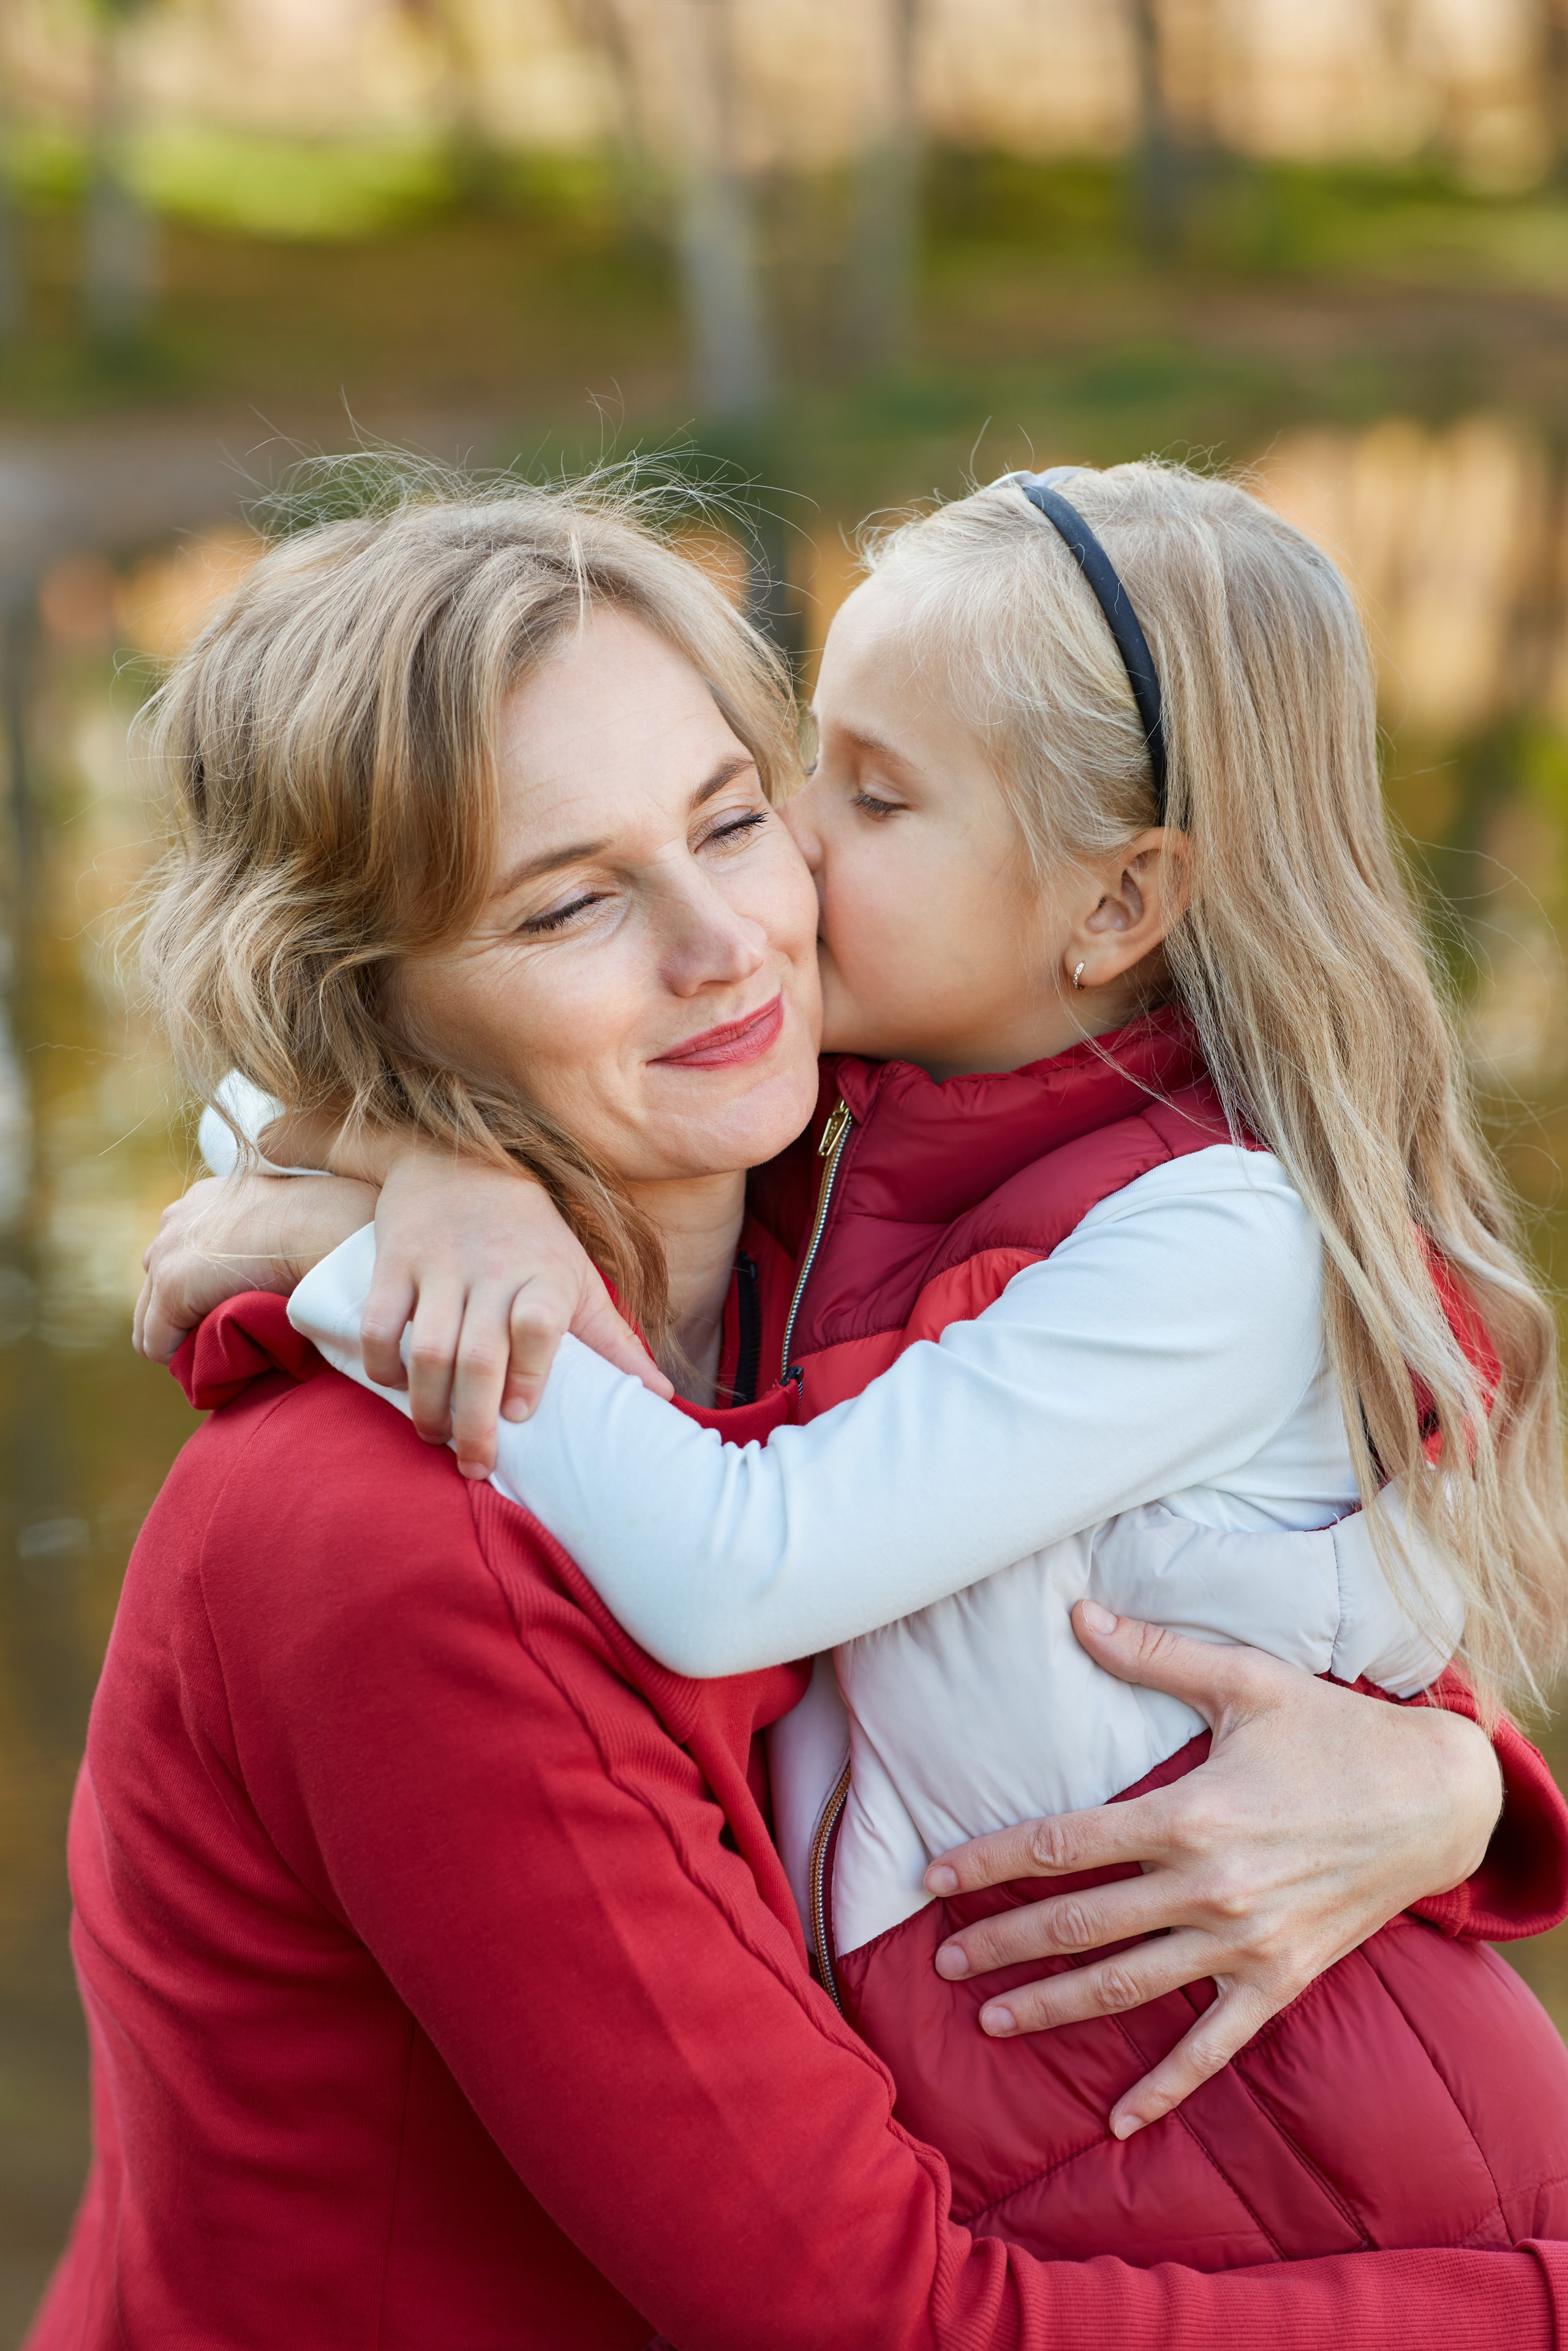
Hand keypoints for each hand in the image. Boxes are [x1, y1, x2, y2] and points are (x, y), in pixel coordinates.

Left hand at [134, 1173, 376, 1362]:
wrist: (325, 1224)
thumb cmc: (328, 1222)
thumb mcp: (289, 1224)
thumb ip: (267, 1240)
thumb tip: (277, 1268)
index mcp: (207, 1200)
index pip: (183, 1256)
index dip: (206, 1291)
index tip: (237, 1309)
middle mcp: (178, 1219)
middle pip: (157, 1287)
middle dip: (186, 1316)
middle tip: (228, 1337)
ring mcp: (168, 1251)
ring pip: (150, 1319)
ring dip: (183, 1337)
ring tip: (223, 1352)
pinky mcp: (171, 1286)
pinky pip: (157, 1345)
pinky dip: (184, 1359)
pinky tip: (220, 1360)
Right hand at [358, 1149, 673, 1479]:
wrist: (462, 1153)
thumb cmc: (532, 1236)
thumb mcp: (579, 1279)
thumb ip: (614, 1341)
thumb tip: (665, 1397)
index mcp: (547, 1273)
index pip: (538, 1325)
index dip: (530, 1375)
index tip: (520, 1414)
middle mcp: (494, 1268)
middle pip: (479, 1356)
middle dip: (474, 1422)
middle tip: (475, 1462)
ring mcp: (440, 1263)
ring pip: (426, 1349)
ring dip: (427, 1405)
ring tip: (434, 1434)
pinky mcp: (395, 1258)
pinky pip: (378, 1323)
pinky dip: (381, 1365)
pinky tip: (395, 1386)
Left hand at [923, 1600, 1501, 2138]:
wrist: (1436, 1800)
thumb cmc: (1335, 1732)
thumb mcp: (1247, 1680)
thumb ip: (1155, 1653)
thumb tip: (1077, 1613)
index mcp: (1189, 1814)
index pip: (1062, 1845)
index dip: (990, 1862)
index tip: (932, 1878)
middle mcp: (1209, 1888)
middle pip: (1079, 1923)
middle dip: (1001, 1944)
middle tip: (941, 1962)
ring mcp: (1245, 1944)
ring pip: (1126, 1987)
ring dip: (1051, 2007)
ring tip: (989, 2021)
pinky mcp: (1280, 1981)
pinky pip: (1213, 2048)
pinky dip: (1164, 2088)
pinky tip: (1117, 2123)